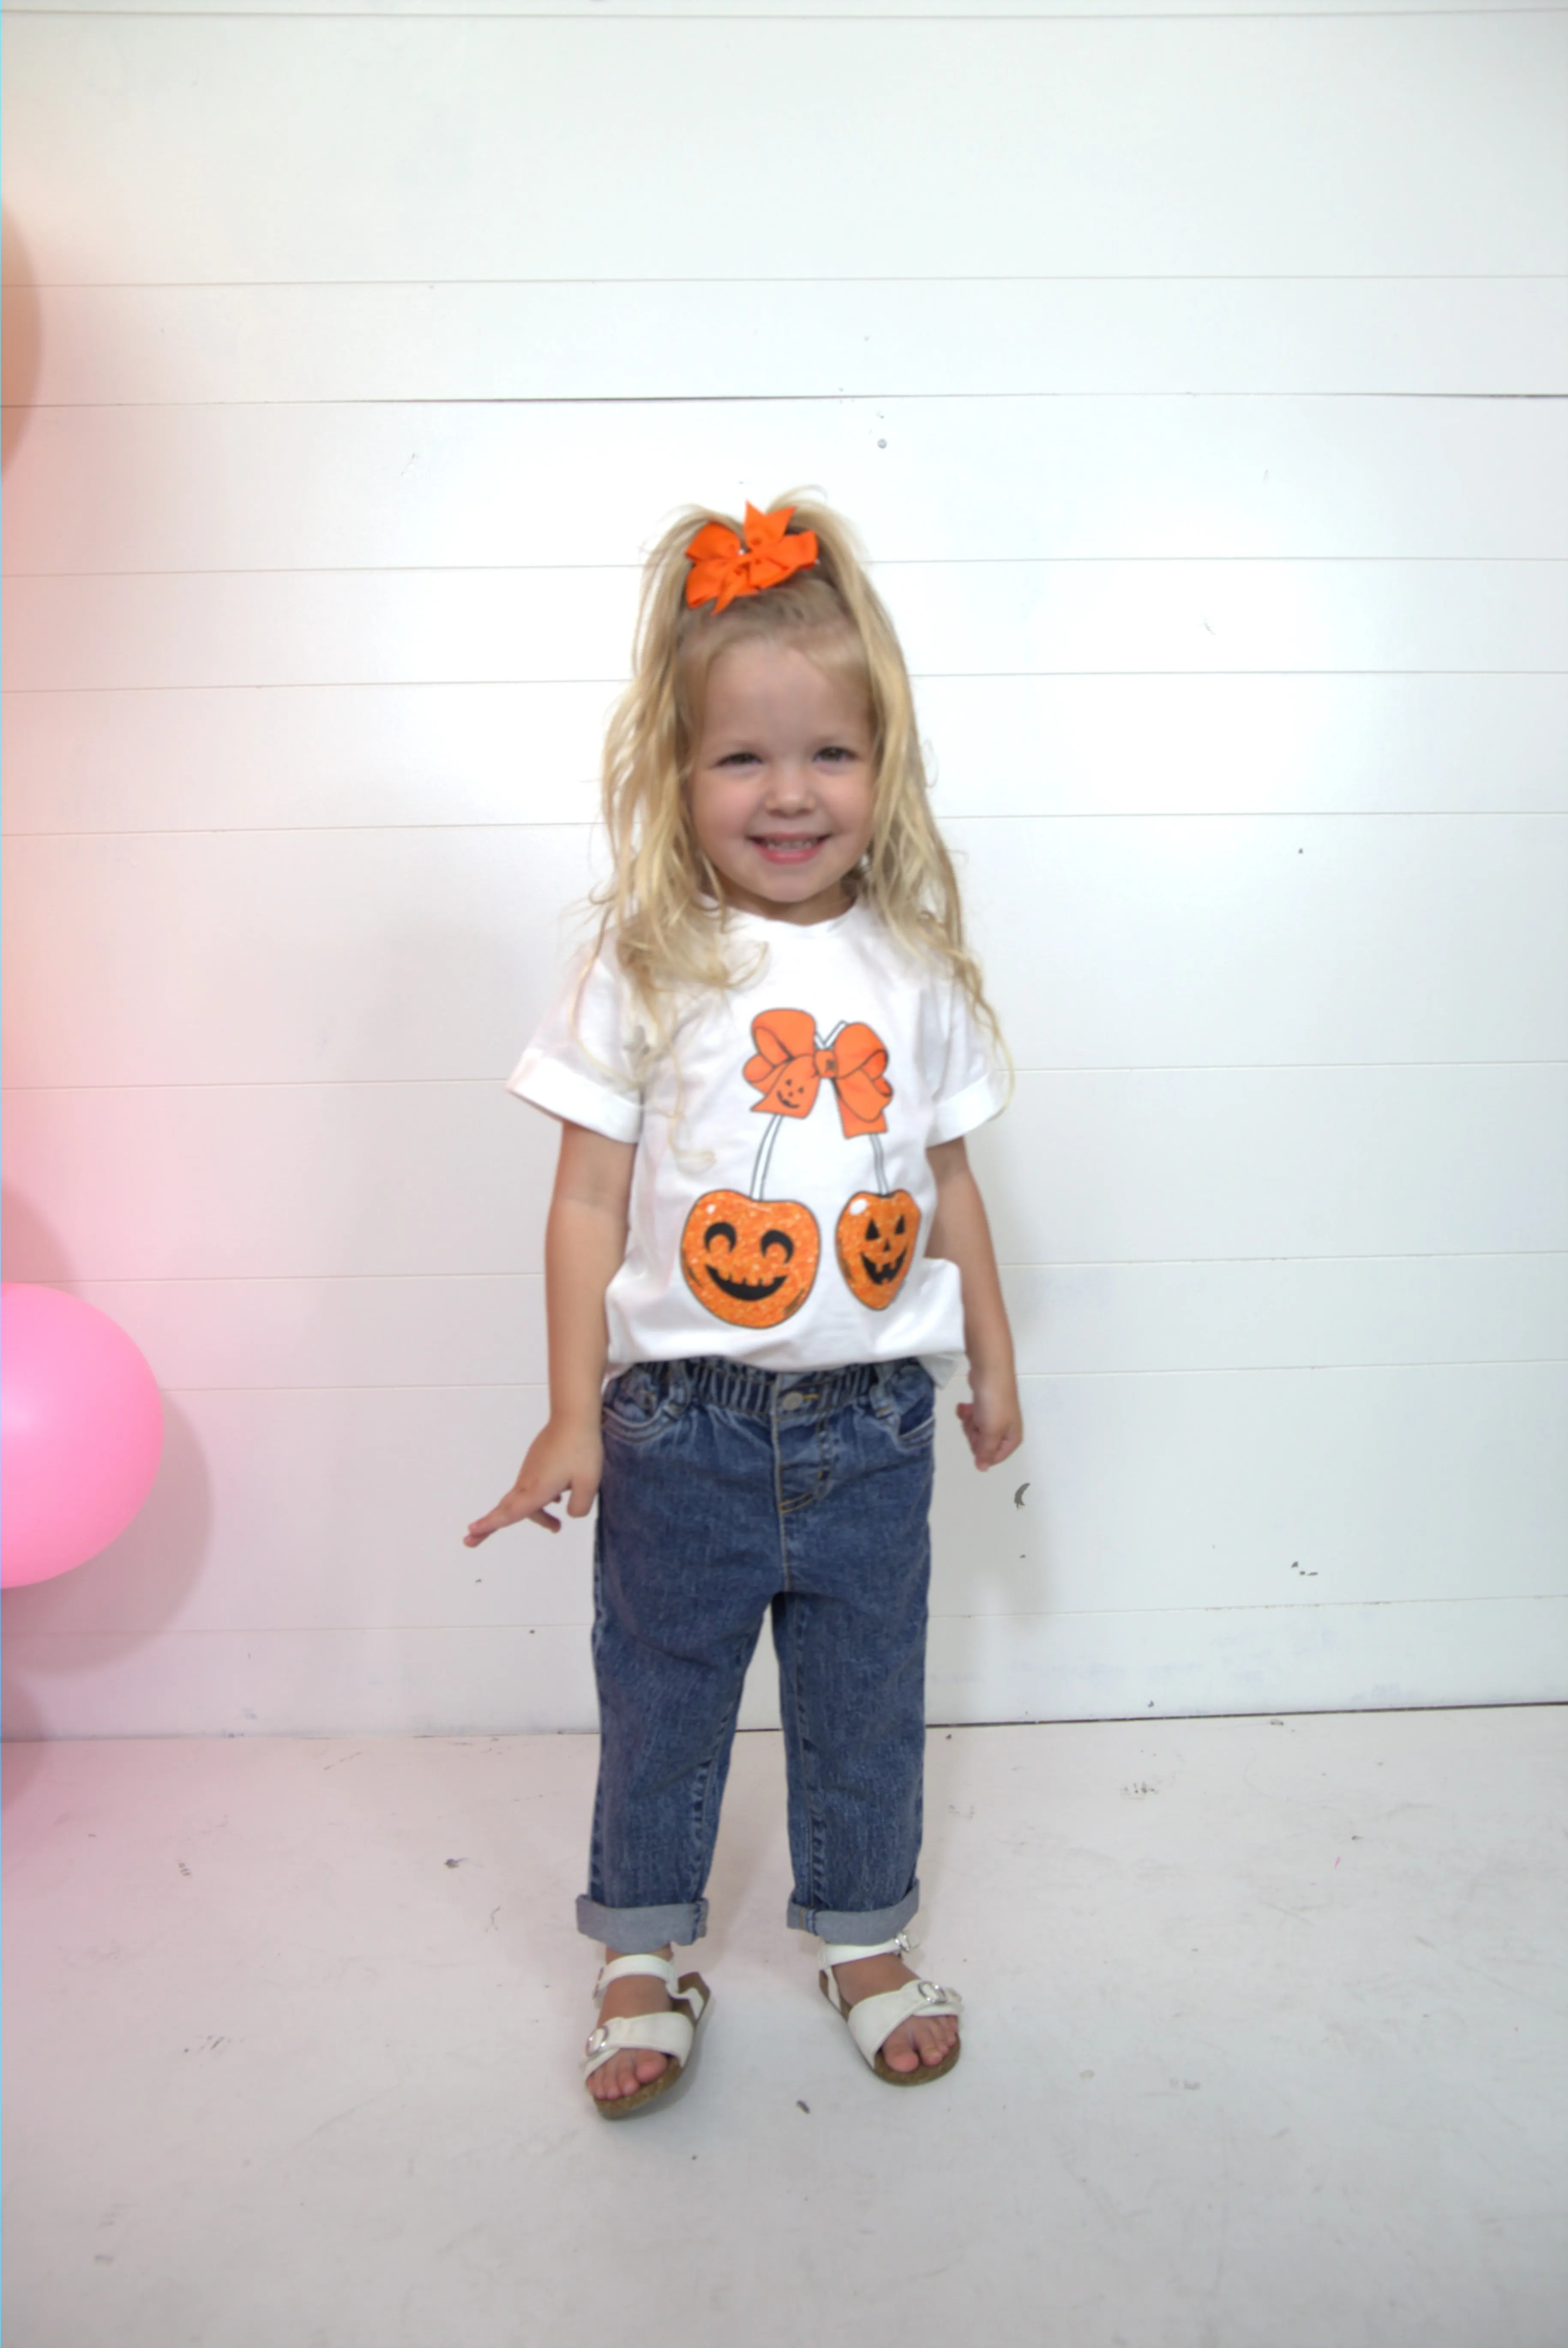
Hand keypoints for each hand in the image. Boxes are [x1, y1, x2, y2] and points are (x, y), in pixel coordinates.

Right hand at [464, 1416, 602, 1543]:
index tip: (470, 1531)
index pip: (510, 1512)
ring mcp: (530, 1470)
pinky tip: (556, 1500)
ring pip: (524, 1499)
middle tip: (470, 1540)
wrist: (573, 1418)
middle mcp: (528, 1481)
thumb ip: (579, 1507)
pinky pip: (531, 1487)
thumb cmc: (581, 1449)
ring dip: (536, 1515)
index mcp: (537, 1489)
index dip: (490, 1524)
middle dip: (489, 1525)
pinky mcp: (536, 1462)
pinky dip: (539, 1499)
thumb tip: (570, 1513)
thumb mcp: (589, 1484)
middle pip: (507, 1508)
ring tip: (555, 1526)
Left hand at [956, 1367, 1022, 1470]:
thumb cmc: (994, 1403)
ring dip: (969, 1422)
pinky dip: (966, 1412)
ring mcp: (995, 1417)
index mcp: (1012, 1438)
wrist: (989, 1371)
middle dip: (973, 1434)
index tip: (978, 1437)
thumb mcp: (991, 1431)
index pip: (994, 1458)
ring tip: (970, 1410)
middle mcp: (1005, 1429)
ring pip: (975, 1431)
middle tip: (975, 1421)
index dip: (981, 1450)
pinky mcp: (985, 1406)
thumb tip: (982, 1468)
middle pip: (982, 1445)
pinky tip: (964, 1406)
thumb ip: (986, 1452)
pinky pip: (972, 1417)